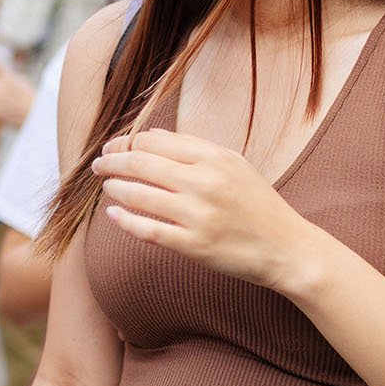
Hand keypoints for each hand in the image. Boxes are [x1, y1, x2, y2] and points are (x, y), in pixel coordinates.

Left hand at [88, 129, 318, 293]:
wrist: (286, 247)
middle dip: (111, 162)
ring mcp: (198, 216)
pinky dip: (125, 221)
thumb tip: (150, 137)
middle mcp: (204, 183)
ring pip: (139, 195)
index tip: (114, 147)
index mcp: (214, 157)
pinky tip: (113, 216)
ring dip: (115, 188)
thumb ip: (194, 149)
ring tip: (106, 186)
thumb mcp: (234, 165)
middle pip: (141, 163)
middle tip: (98, 165)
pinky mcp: (194, 246)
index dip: (126, 142)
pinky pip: (148, 230)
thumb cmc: (258, 204)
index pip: (154, 141)